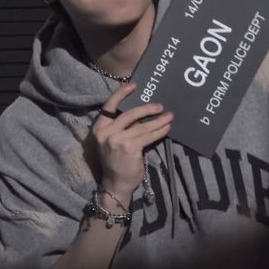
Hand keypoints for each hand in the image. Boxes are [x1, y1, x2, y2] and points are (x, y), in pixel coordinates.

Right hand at [92, 83, 172, 204]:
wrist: (116, 184)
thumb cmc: (116, 161)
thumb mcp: (113, 140)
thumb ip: (123, 126)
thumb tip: (143, 112)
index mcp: (99, 128)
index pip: (109, 106)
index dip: (121, 93)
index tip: (134, 85)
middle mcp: (105, 132)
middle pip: (129, 114)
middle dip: (147, 108)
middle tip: (160, 106)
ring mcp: (116, 140)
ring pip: (141, 126)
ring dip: (158, 121)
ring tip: (169, 116)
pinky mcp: (129, 148)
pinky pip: (148, 136)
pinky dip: (159, 131)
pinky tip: (166, 128)